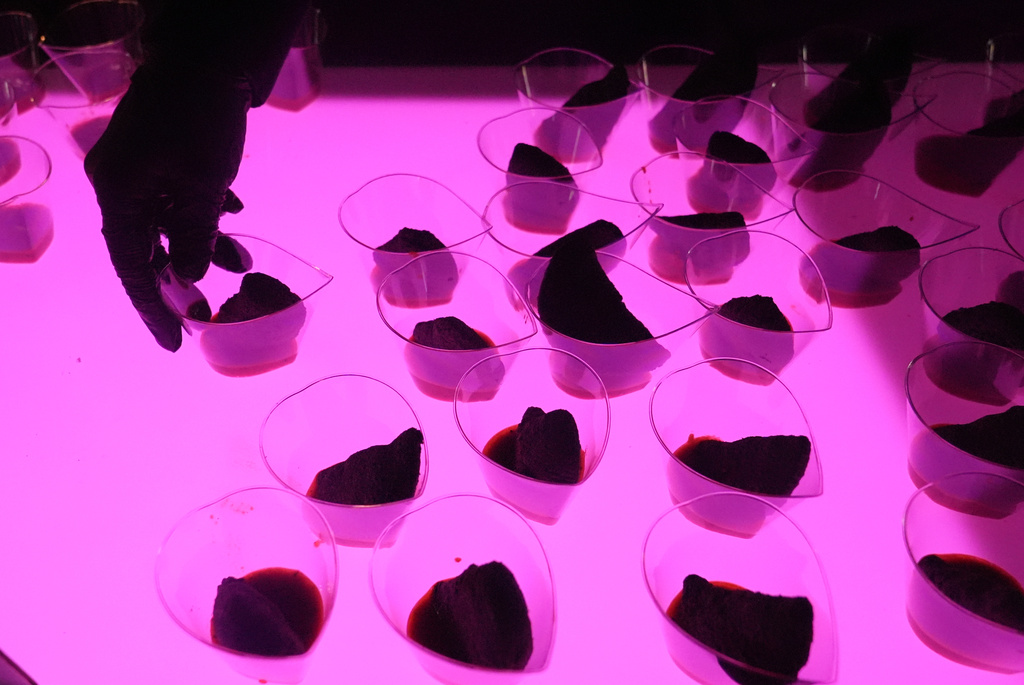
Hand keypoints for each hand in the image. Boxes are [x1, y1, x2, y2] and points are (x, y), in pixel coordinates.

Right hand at [85, 62, 253, 350]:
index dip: (153, 306)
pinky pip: (179, 197)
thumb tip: (192, 278)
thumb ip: (196, 235)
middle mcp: (122, 183)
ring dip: (204, 244)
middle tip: (209, 311)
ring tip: (242, 263)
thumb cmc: (202, 120)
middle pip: (148, 248)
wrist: (207, 57)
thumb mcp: (203, 186)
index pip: (132, 266)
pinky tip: (234, 217)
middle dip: (182, 278)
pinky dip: (205, 212)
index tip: (174, 342)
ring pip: (169, 222)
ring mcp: (142, 167)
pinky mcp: (163, 155)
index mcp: (119, 194)